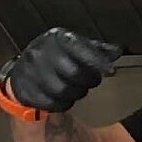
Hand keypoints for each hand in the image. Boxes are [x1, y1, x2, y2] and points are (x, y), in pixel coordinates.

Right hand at [2, 28, 122, 112]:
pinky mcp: (24, 89)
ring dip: (75, 93)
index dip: (97, 61)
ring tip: (75, 88)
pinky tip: (62, 97)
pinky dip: (61, 104)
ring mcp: (29, 71)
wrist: (27, 71)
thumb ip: (97, 50)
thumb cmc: (57, 58)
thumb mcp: (76, 48)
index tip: (111, 71)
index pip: (80, 48)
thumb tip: (116, 51)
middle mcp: (40, 51)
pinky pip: (50, 103)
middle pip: (73, 73)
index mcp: (55, 37)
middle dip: (88, 80)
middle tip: (90, 81)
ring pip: (62, 90)